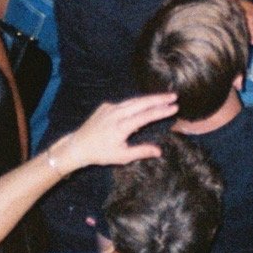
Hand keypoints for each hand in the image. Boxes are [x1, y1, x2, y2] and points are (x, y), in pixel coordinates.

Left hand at [50, 93, 177, 174]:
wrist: (78, 146)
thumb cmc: (101, 154)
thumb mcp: (122, 157)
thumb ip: (141, 151)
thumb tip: (159, 151)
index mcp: (121, 126)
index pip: (146, 116)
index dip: (161, 111)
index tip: (174, 107)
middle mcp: (116, 113)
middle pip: (141, 103)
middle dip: (159, 99)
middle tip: (174, 96)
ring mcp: (110, 108)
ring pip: (133, 101)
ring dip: (149, 99)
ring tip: (163, 98)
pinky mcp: (105, 106)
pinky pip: (124, 104)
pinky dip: (135, 104)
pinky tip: (142, 107)